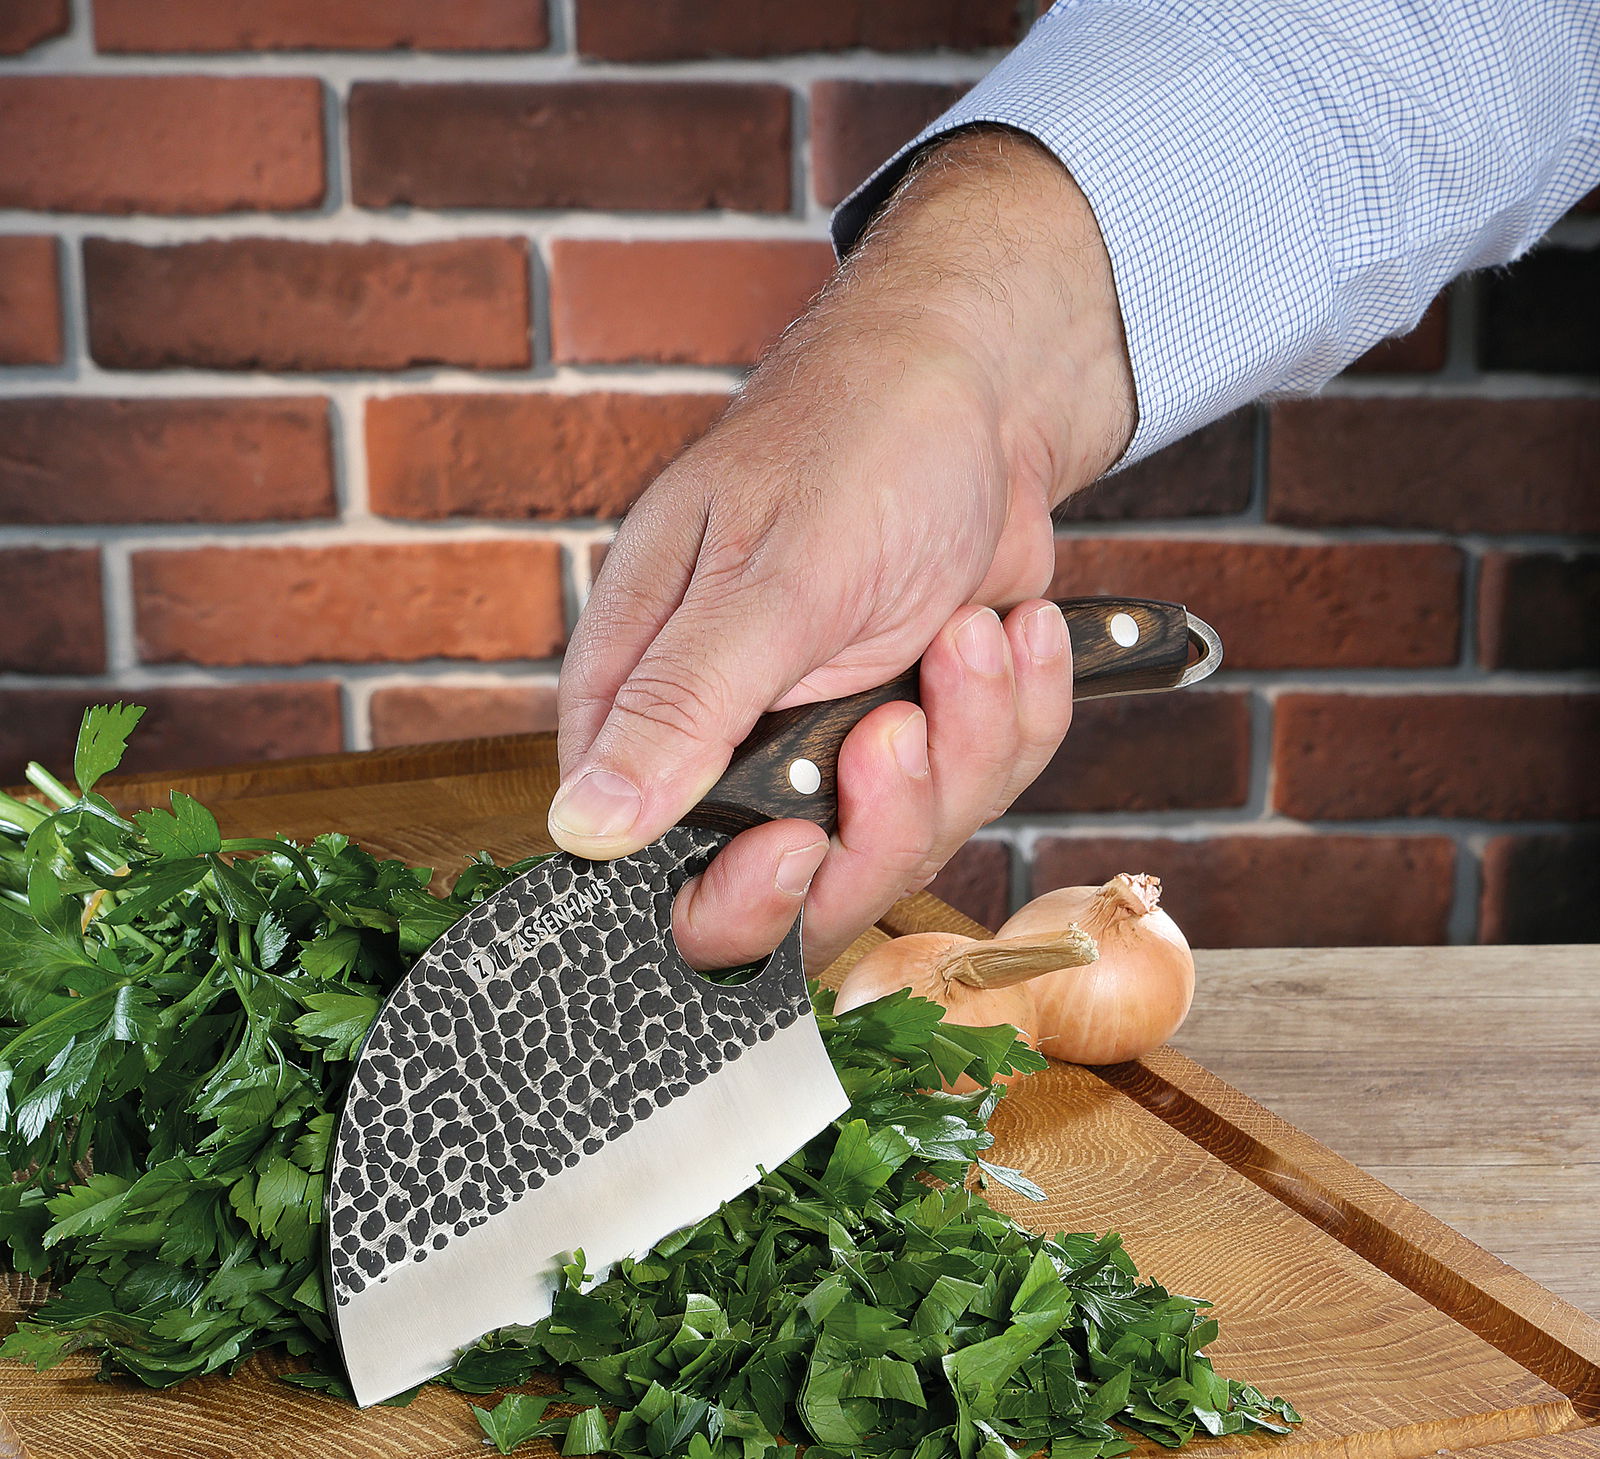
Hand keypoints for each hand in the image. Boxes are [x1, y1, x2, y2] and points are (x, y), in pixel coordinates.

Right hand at [551, 128, 1135, 972]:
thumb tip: (584, 826)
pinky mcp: (921, 740)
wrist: (985, 396)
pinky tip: (1014, 631)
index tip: (801, 840)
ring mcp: (831, 746)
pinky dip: (1015, 715)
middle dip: (879, 818)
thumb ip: (680, 706)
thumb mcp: (770, 578)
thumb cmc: (859, 443)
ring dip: (964, 741)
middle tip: (904, 724)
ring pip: (902, 844)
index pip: (652, 870)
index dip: (735, 892)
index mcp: (650, 699)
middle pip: (797, 888)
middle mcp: (732, 739)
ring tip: (969, 632)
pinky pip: (980, 790)